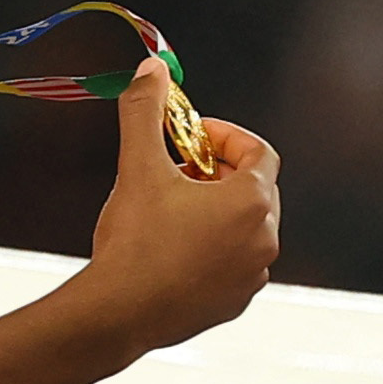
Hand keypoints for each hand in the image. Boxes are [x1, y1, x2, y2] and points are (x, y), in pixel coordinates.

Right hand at [77, 58, 279, 361]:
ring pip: (244, 227)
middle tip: (179, 169)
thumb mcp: (139, 167)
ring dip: (216, 210)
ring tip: (172, 208)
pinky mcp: (235, 303)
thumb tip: (151, 69)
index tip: (192, 137)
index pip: (259, 152)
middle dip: (218, 172)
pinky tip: (173, 248)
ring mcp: (253, 274)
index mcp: (252, 202)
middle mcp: (264, 238)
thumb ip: (145, 112)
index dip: (226, 137)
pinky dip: (213, 247)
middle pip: (254, 188)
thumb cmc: (135, 242)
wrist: (118, 314)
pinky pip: (234, 262)